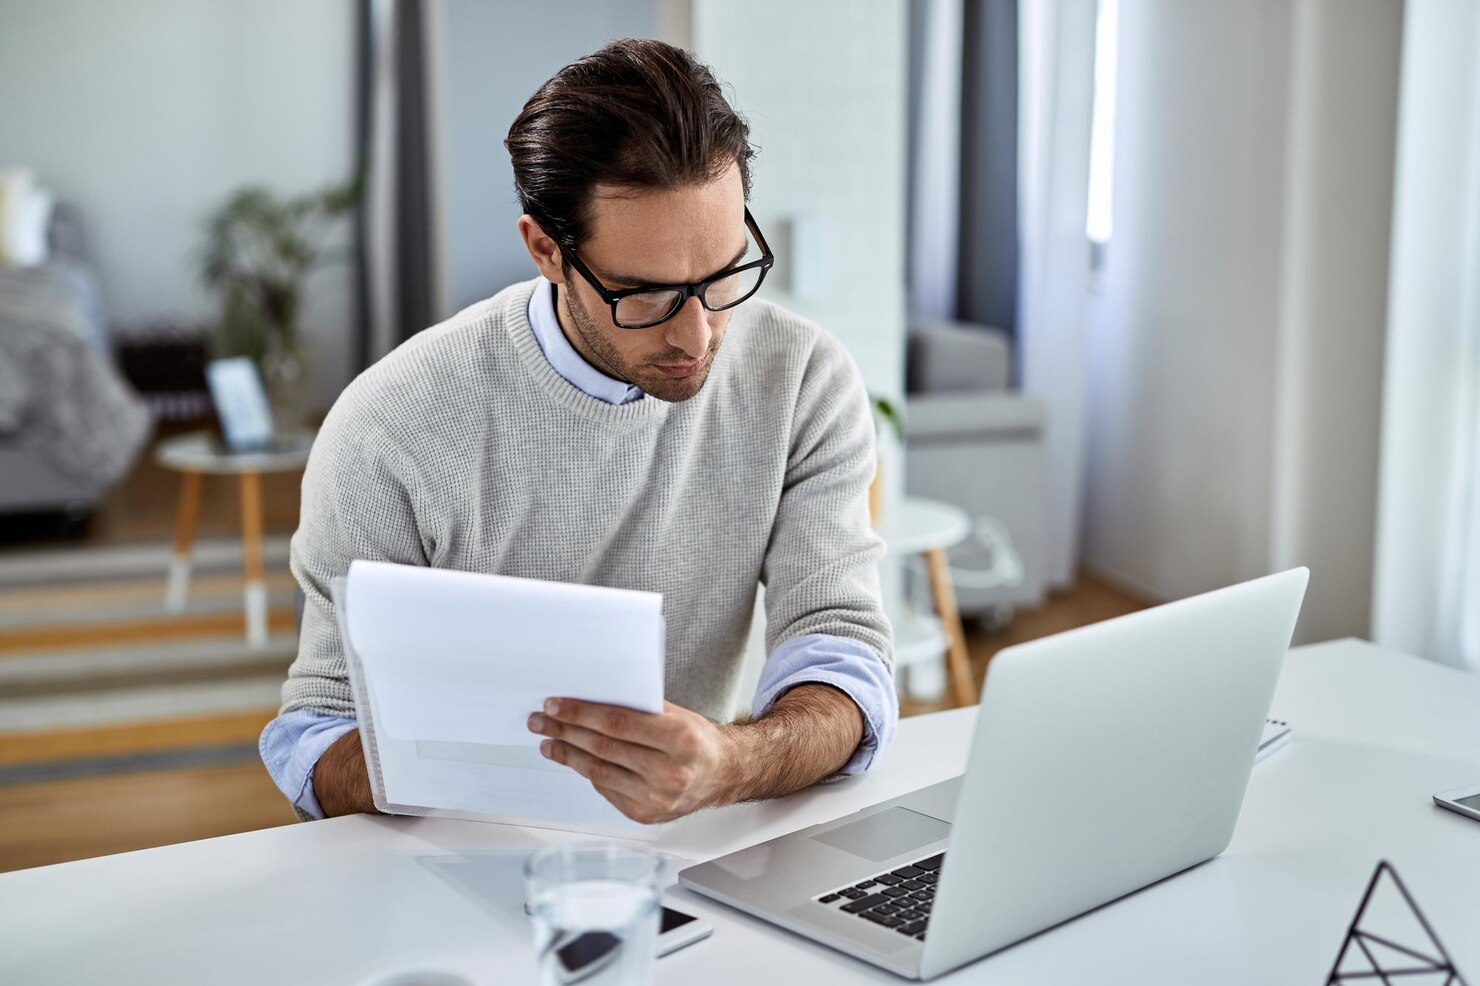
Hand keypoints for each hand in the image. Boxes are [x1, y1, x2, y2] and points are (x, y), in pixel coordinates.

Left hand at [528, 698, 735, 823]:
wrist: (721, 774)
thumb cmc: (696, 739)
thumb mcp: (676, 714)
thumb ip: (639, 709)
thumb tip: (589, 699)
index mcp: (680, 739)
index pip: (618, 723)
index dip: (582, 713)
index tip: (556, 704)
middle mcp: (670, 772)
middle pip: (603, 748)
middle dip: (566, 731)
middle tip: (541, 720)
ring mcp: (657, 799)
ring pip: (599, 772)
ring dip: (567, 754)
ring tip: (548, 740)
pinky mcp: (645, 815)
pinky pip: (606, 789)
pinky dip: (587, 772)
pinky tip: (573, 759)